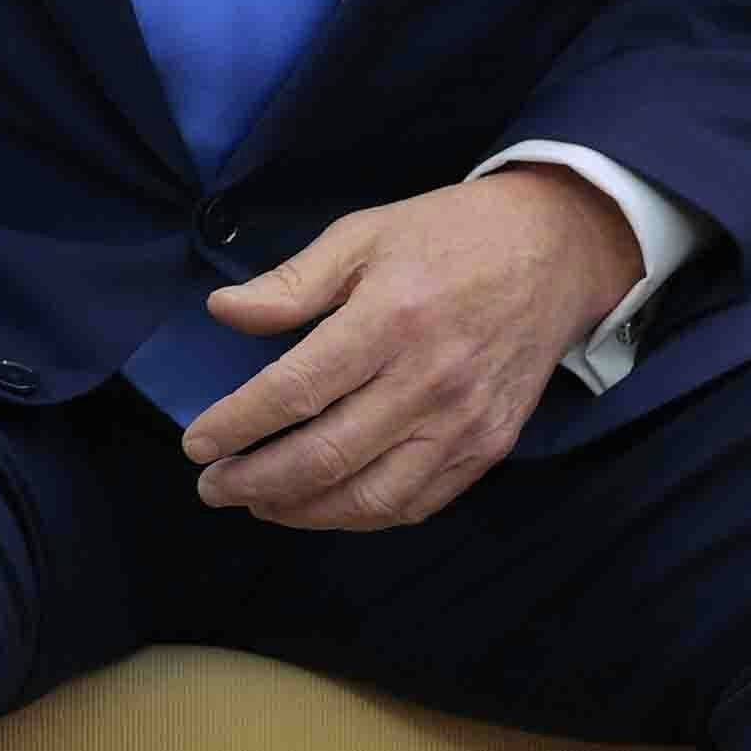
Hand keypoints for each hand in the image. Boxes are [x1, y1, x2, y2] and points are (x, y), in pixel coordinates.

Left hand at [179, 167, 643, 530]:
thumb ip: (290, 283)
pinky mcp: (490, 446)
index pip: (295, 392)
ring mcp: (465, 422)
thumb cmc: (447, 236)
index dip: (237, 425)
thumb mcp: (360, 236)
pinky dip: (363, 514)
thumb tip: (222, 311)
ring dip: (304, 511)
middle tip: (212, 487)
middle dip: (255, 482)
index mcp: (390, 320)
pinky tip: (324, 505)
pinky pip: (418, 502)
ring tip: (257, 503)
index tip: (196, 442)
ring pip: (371, 496)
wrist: (554, 252)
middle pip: (327, 456)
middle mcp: (429, 381)